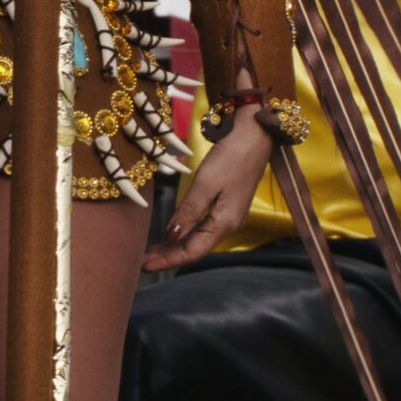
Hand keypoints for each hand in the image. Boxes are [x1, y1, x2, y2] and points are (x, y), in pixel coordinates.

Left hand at [143, 121, 270, 273]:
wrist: (257, 135)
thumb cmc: (232, 156)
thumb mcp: (206, 182)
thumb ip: (189, 211)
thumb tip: (172, 237)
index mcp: (224, 224)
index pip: (192, 252)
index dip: (168, 260)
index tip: (145, 266)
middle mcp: (228, 225)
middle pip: (195, 248)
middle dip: (170, 256)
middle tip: (143, 261)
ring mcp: (229, 215)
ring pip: (198, 238)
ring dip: (176, 245)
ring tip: (154, 249)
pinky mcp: (227, 204)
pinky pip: (203, 226)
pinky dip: (186, 231)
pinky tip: (175, 231)